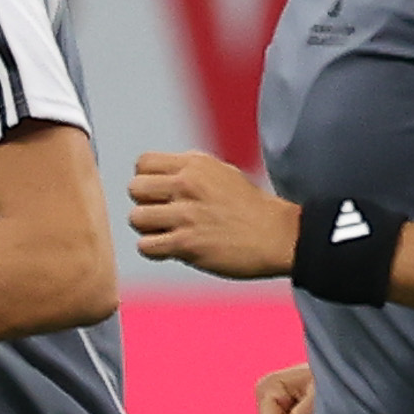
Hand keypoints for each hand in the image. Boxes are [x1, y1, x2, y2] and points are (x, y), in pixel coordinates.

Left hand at [132, 152, 297, 280]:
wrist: (278, 235)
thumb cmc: (252, 208)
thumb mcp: (222, 173)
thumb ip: (190, 172)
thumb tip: (160, 179)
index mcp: (195, 164)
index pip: (143, 163)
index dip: (147, 179)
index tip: (161, 194)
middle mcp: (187, 184)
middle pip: (134, 189)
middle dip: (145, 204)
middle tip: (164, 216)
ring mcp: (185, 214)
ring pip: (136, 218)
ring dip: (149, 229)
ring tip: (169, 234)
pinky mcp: (186, 243)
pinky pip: (146, 246)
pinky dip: (154, 250)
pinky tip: (171, 250)